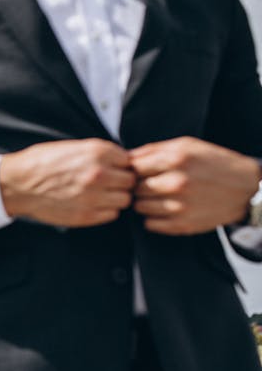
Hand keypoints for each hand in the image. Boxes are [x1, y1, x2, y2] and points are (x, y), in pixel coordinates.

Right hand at [0, 138, 134, 226]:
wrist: (18, 184)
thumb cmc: (41, 163)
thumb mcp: (73, 147)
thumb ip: (100, 153)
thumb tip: (122, 161)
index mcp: (97, 152)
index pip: (129, 161)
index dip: (121, 165)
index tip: (113, 169)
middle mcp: (98, 174)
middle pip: (130, 181)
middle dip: (121, 181)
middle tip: (108, 183)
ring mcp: (93, 196)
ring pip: (125, 199)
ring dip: (116, 197)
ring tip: (101, 194)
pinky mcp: (86, 215)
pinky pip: (112, 214)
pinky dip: (106, 210)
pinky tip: (93, 204)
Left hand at [129, 137, 261, 235]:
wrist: (246, 188)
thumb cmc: (214, 163)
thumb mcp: (187, 146)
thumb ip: (153, 150)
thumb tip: (124, 157)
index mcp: (176, 159)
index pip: (133, 167)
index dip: (134, 170)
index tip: (141, 171)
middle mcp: (177, 183)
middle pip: (134, 188)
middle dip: (139, 186)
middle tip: (153, 184)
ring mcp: (179, 206)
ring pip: (139, 207)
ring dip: (144, 202)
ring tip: (160, 196)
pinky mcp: (182, 225)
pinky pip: (149, 224)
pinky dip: (153, 217)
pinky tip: (166, 209)